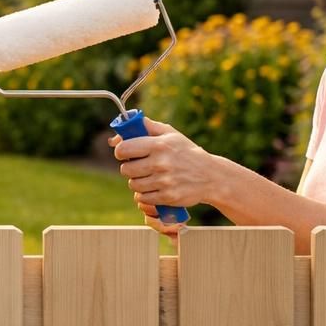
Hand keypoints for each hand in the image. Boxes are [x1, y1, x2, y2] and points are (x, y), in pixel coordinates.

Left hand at [112, 116, 217, 231]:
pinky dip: (145, 195)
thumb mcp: (170, 133)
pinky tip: (155, 187)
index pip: (124, 149)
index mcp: (159, 144)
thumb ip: (145, 127)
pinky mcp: (167, 196)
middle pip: (126, 169)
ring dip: (138, 182)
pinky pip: (143, 198)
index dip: (121, 151)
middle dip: (130, 167)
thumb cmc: (186, 152)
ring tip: (149, 177)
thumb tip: (115, 137)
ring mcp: (164, 181)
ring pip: (133, 184)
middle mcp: (160, 163)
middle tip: (140, 166)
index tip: (126, 153)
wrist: (210, 175)